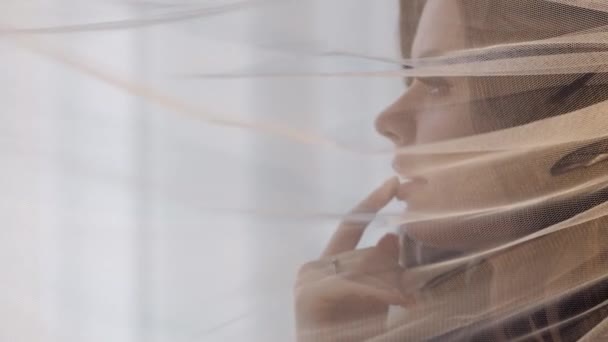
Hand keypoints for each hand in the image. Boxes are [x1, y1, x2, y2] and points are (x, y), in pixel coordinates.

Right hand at [294, 178, 410, 341]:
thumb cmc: (354, 336)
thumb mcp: (376, 301)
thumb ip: (381, 271)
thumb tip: (390, 237)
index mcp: (326, 264)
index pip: (351, 225)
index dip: (371, 203)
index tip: (393, 183)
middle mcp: (313, 266)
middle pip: (366, 252)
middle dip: (394, 274)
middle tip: (412, 296)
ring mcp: (309, 278)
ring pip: (364, 266)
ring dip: (392, 287)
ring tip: (409, 304)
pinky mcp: (311, 293)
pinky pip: (355, 283)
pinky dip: (380, 292)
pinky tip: (401, 301)